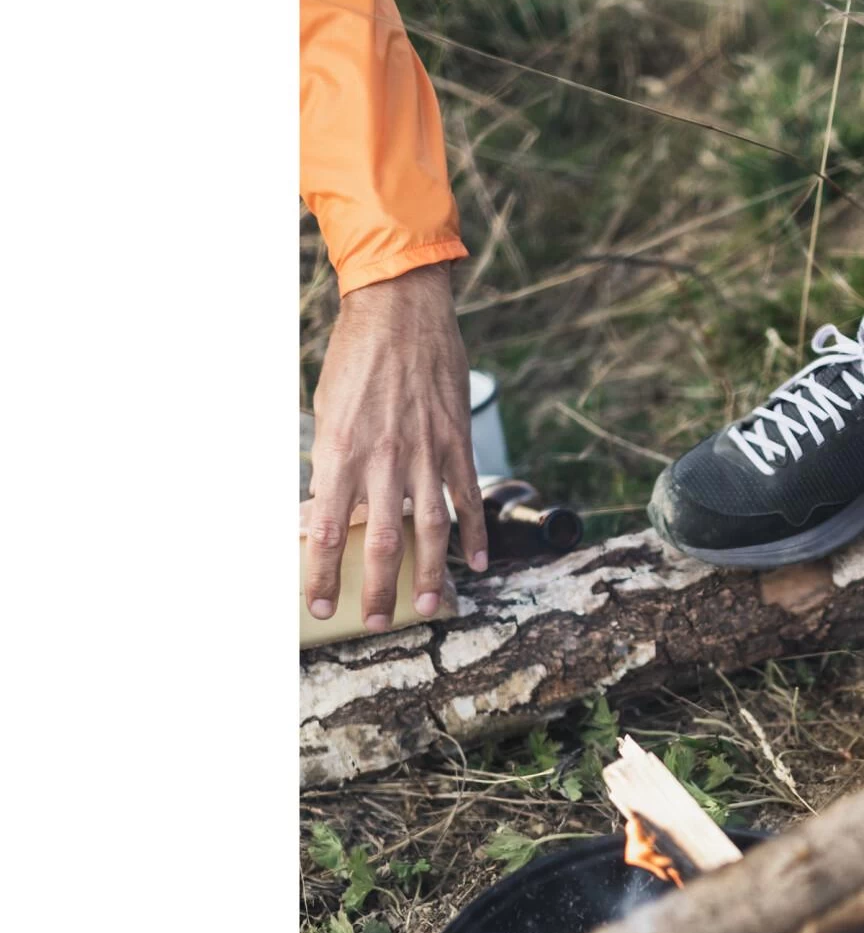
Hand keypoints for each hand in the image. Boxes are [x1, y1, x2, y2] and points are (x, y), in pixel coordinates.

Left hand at [306, 262, 488, 628]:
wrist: (401, 310)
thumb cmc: (356, 358)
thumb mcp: (328, 410)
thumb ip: (333, 462)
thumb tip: (328, 506)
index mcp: (339, 451)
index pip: (324, 529)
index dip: (322, 574)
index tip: (320, 606)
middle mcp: (383, 459)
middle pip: (380, 541)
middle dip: (377, 589)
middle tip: (376, 622)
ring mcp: (425, 453)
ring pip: (429, 529)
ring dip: (429, 575)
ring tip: (429, 609)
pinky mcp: (457, 443)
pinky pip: (467, 498)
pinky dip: (473, 534)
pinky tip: (474, 564)